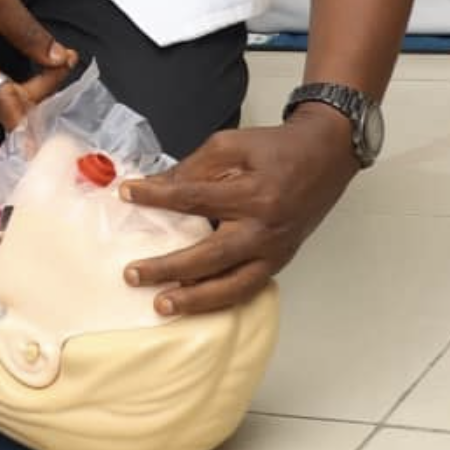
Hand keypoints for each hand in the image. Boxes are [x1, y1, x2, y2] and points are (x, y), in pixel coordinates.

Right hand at [0, 0, 74, 129]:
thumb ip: (28, 32)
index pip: (11, 104)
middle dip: (43, 88)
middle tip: (65, 57)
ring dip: (33, 85)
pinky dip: (19, 79)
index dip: (42, 96)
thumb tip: (56, 59)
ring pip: (4, 99)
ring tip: (56, 58)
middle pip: (9, 106)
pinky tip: (35, 60)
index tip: (63, 67)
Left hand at [118, 107, 358, 313]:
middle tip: (134, 274)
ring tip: (162, 305)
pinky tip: (195, 304)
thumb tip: (156, 185)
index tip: (127, 193)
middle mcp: (264, 230)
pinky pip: (248, 289)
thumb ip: (193, 168)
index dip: (156, 197)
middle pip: (210, 256)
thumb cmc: (276, 149)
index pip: (193, 199)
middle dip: (169, 269)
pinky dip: (221, 300)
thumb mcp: (230, 145)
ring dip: (195, 300)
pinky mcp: (279, 263)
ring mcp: (274, 252)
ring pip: (232, 287)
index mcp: (252, 195)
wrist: (323, 159)